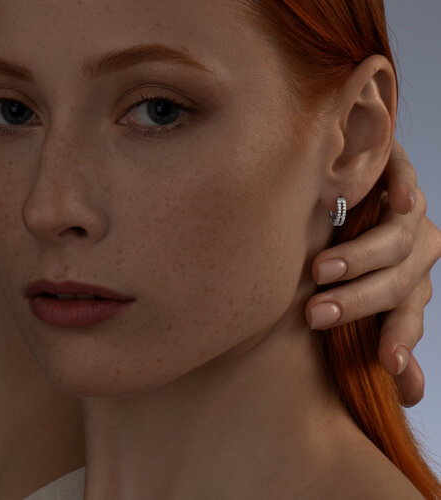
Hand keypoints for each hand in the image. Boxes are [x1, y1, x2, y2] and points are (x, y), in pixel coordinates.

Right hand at [306, 138, 440, 407]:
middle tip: (316, 315)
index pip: (409, 315)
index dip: (399, 338)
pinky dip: (403, 188)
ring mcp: (407, 210)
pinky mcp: (394, 172)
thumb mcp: (358, 296)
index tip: (385, 364)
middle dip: (358, 302)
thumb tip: (411, 394)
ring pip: (398, 238)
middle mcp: (414, 249)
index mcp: (408, 282)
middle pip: (399, 281)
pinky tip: (396, 199)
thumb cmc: (344, 253)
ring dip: (361, 258)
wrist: (342, 194)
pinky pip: (405, 178)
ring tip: (321, 271)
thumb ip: (378, 333)